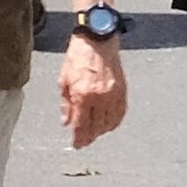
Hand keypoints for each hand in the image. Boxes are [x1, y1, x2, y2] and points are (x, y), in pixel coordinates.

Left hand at [59, 34, 129, 149]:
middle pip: (96, 127)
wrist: (98, 41)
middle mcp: (99, 97)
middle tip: (83, 142)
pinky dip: (114, 122)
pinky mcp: (122, 91)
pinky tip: (107, 125)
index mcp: (82, 94)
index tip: (77, 145)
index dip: (79, 138)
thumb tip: (66, 123)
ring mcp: (113, 95)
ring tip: (94, 134)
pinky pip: (120, 114)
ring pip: (109, 123)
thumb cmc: (78, 57)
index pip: (81, 124)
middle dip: (89, 137)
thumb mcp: (63, 80)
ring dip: (101, 132)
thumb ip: (65, 104)